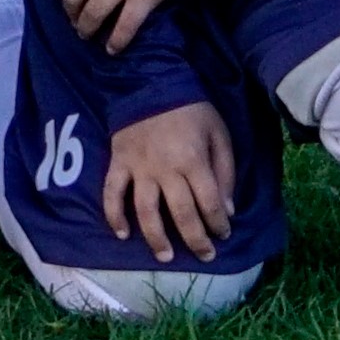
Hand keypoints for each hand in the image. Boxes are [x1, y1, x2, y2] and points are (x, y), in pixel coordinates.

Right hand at [98, 99, 237, 258]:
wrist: (150, 82)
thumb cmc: (191, 110)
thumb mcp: (219, 132)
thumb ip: (225, 171)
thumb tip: (227, 210)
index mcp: (194, 160)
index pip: (208, 203)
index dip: (218, 224)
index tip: (224, 234)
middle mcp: (166, 169)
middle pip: (181, 214)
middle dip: (195, 240)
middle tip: (205, 256)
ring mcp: (139, 168)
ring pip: (146, 211)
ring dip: (156, 238)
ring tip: (165, 257)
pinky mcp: (119, 163)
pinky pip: (112, 193)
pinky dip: (114, 216)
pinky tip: (122, 234)